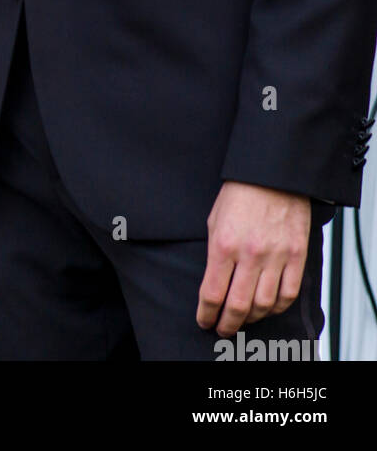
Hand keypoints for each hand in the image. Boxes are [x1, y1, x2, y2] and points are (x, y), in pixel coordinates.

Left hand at [196, 181, 311, 335]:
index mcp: (223, 244)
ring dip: (251, 319)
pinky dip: (276, 307)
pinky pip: (288, 294)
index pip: (212, 293)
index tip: (204, 320)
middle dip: (227, 323)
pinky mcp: (296, 256)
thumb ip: (216, 253)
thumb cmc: (241, 193)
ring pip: (263, 305)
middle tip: (223, 328)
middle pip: (238, 306)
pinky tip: (267, 307)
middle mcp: (250, 254)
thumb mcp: (214, 220)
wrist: (272, 174)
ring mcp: (276, 257)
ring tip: (243, 320)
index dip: (206, 313)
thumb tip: (215, 282)